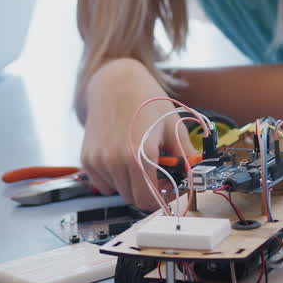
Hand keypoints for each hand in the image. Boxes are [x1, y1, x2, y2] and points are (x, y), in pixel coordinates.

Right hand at [80, 58, 197, 210]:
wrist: (115, 82)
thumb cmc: (146, 101)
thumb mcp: (173, 125)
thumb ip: (185, 154)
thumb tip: (195, 175)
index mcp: (140, 154)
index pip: (148, 199)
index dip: (161, 198)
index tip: (168, 189)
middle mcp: (115, 160)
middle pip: (133, 198)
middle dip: (147, 189)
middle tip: (156, 170)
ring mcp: (98, 160)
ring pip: (118, 191)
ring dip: (130, 182)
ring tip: (138, 157)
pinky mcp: (87, 159)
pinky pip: (103, 183)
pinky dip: (113, 176)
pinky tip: (121, 155)